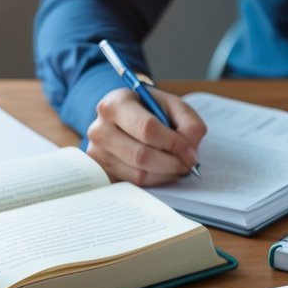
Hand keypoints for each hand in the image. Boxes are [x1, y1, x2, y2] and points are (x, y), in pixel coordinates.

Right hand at [86, 87, 205, 185]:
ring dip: (166, 174)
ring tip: (178, 166)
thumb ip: (189, 123)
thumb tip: (189, 150)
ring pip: (138, 174)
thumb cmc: (151, 110)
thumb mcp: (174, 106)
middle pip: (141, 156)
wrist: (126, 118)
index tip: (190, 151)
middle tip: (188, 163)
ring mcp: (97, 152)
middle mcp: (100, 128)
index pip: (147, 129)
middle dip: (172, 163)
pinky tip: (163, 170)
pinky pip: (134, 183)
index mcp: (116, 104)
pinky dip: (155, 181)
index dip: (174, 143)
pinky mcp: (102, 171)